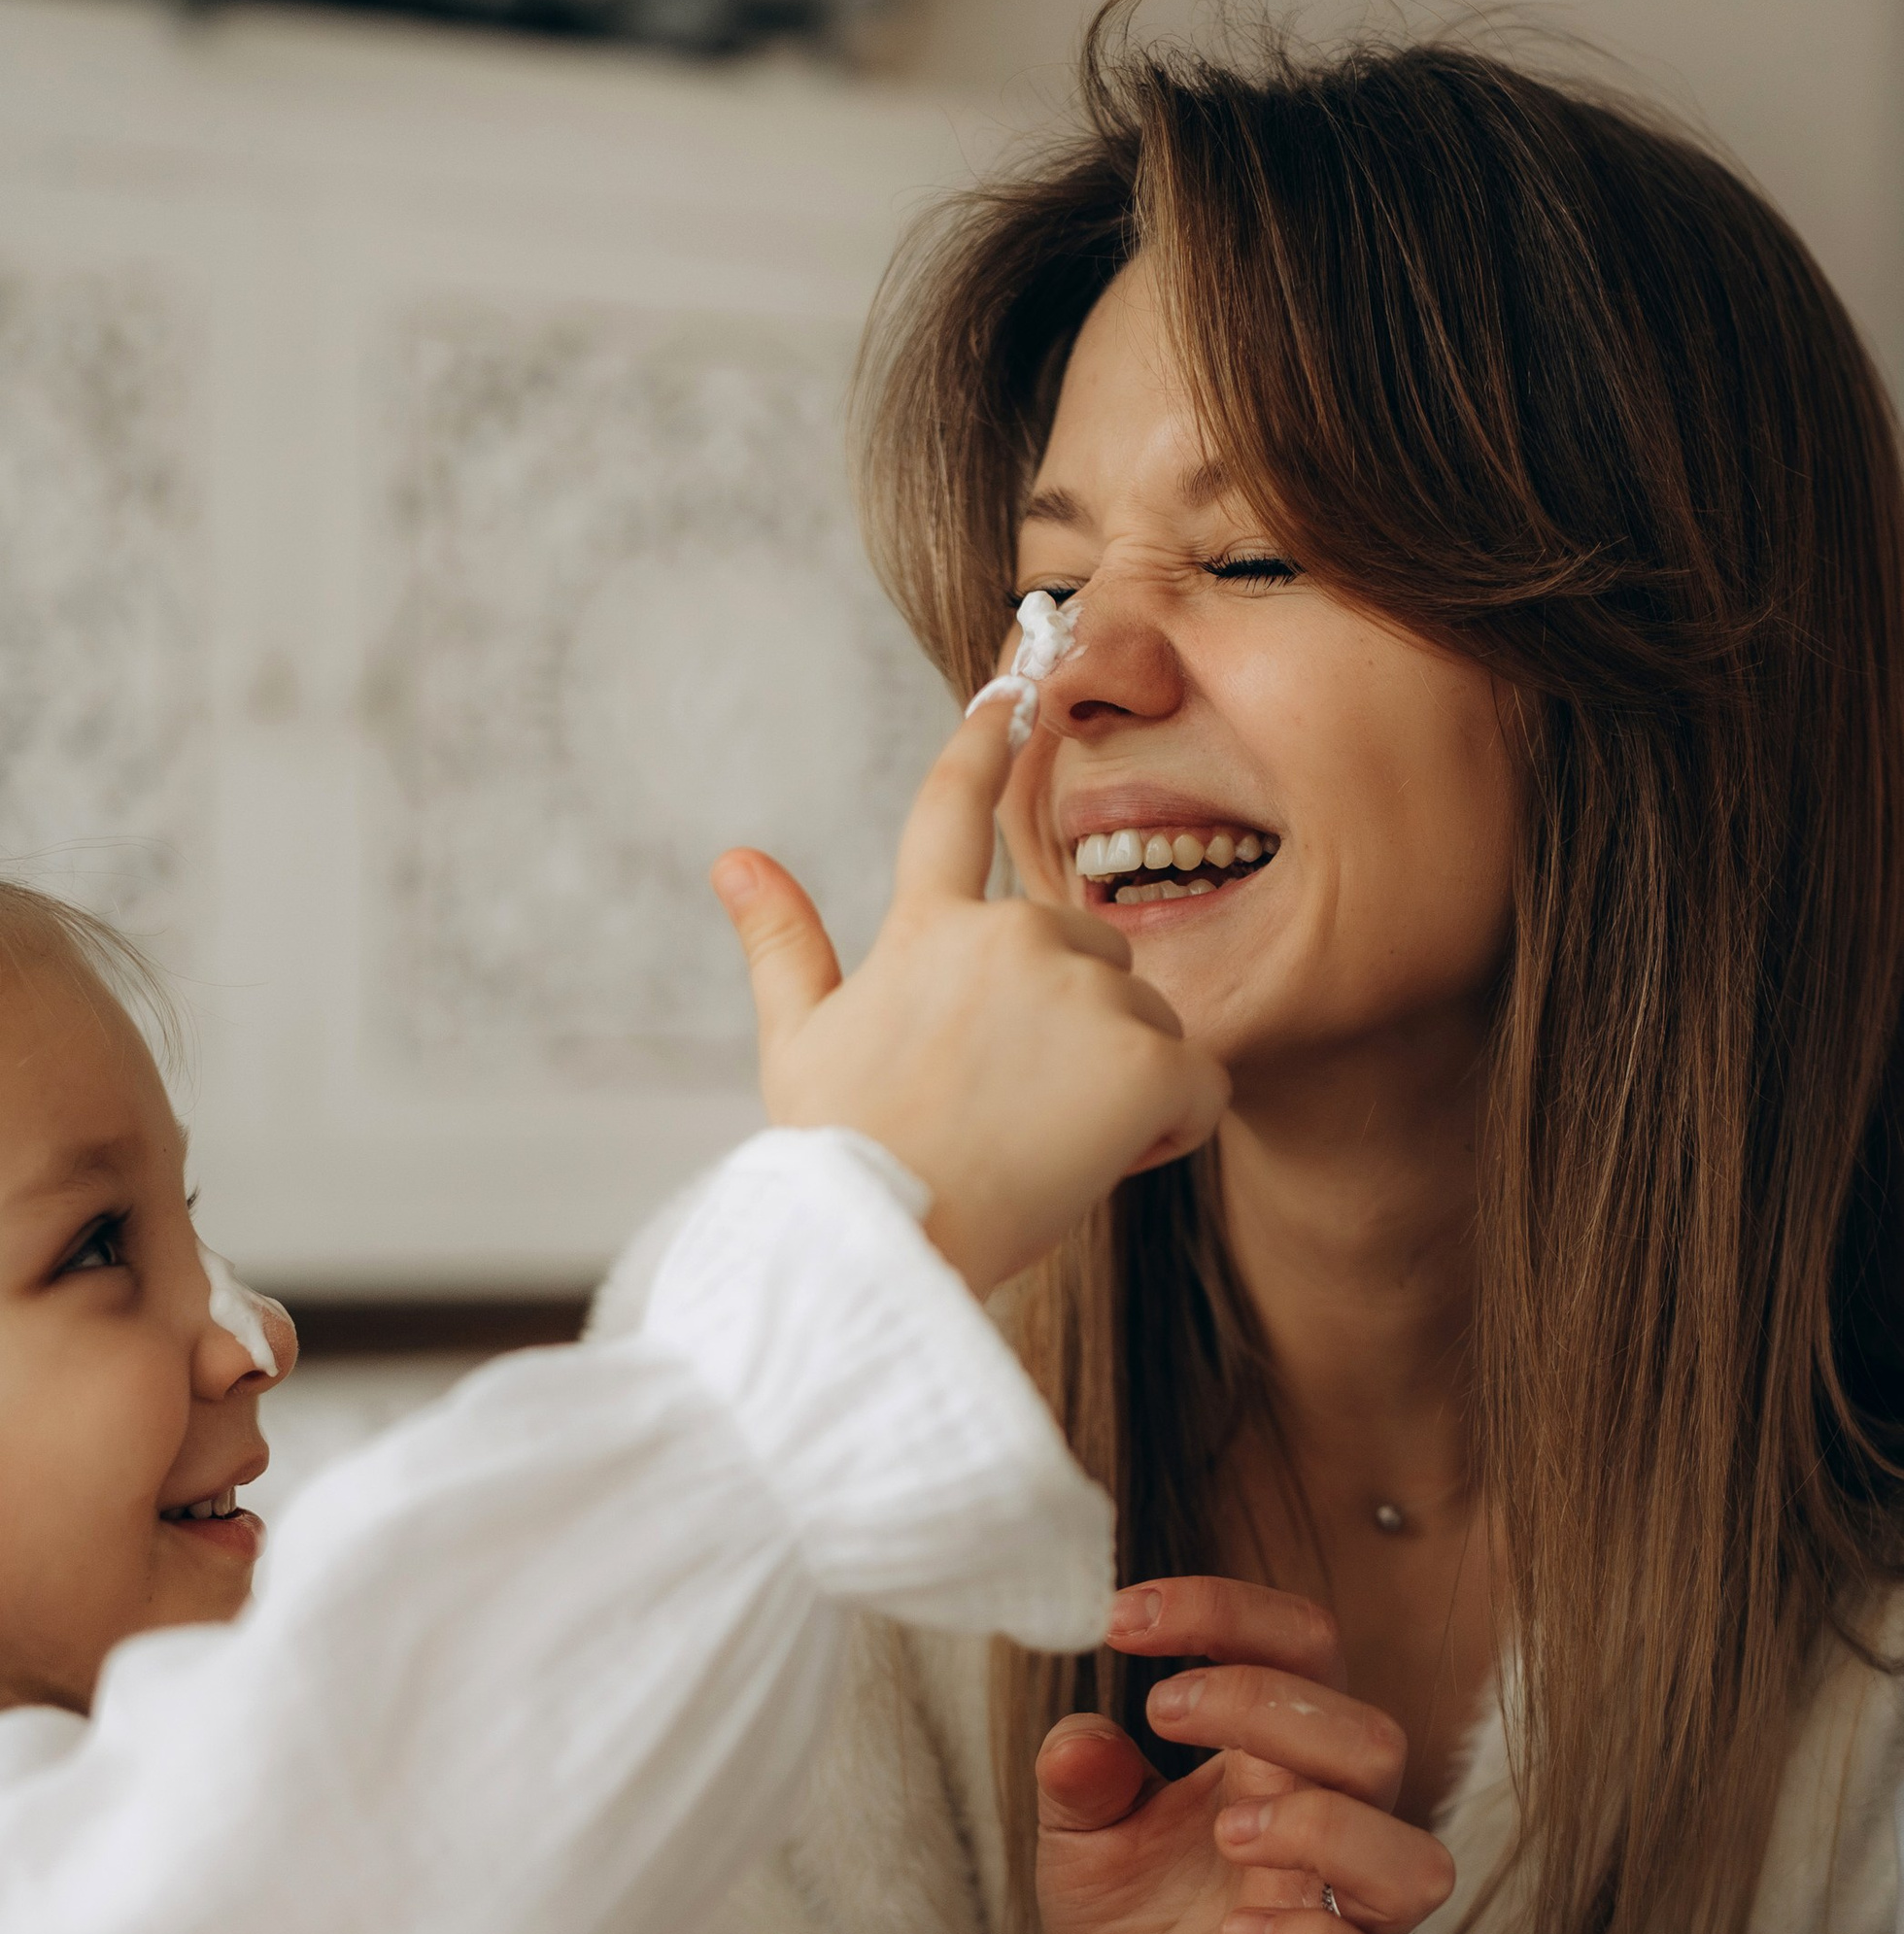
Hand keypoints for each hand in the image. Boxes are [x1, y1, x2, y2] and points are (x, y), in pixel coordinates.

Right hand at [712, 702, 1226, 1300]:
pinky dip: (1170, 1131)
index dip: (982, 741)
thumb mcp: (799, 1044)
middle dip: (1075, 1026)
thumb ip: (782, 942)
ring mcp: (1081, 992)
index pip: (953, 810)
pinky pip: (1199, 1087)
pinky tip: (1103, 1164)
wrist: (886, 1246)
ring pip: (1145, 1021)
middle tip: (1009, 1115)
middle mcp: (1009, 935)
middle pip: (1088, 952)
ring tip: (1041, 1148)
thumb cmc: (839, 1157)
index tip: (1010, 687)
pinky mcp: (1144, 1058)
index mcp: (926, 929)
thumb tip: (734, 858)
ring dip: (1118, 1083)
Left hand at [1036, 1578, 1454, 1933]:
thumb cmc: (1128, 1917)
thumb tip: (1080, 1736)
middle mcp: (1325, 1828)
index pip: (1305, 1648)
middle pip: (1374, 1737)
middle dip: (1269, 1703)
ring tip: (1226, 1831)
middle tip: (1163, 1709)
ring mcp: (1333, 1918)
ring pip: (1415, 1861)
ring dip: (1322, 1827)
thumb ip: (1080, 1777)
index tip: (1124, 1616)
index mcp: (1273, 1758)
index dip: (1229, 1610)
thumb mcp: (1078, 1831)